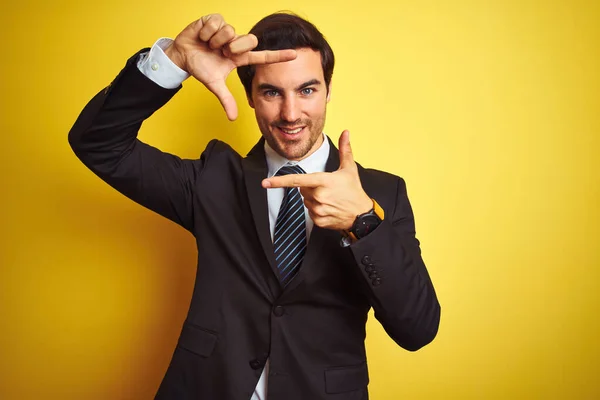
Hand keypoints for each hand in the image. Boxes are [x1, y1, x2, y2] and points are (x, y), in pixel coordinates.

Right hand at [164, 14, 296, 119]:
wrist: (182, 56)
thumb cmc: (200, 67)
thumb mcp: (214, 84)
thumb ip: (226, 99)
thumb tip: (233, 118)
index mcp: (240, 57)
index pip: (262, 56)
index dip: (279, 56)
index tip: (295, 55)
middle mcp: (236, 42)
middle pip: (249, 40)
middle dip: (233, 48)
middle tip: (221, 53)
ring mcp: (226, 30)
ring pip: (230, 31)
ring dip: (215, 41)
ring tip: (208, 45)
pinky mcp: (214, 19)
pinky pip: (216, 23)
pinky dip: (206, 32)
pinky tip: (202, 36)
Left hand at [262, 131, 372, 230]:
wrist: (361, 216)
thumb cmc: (354, 191)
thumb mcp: (349, 169)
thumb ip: (345, 149)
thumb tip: (346, 132)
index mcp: (323, 181)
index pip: (296, 180)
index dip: (279, 181)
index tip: (265, 183)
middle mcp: (318, 196)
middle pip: (302, 189)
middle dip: (311, 187)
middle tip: (328, 189)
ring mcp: (318, 209)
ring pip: (305, 200)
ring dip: (313, 199)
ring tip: (330, 199)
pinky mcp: (318, 220)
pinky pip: (310, 212)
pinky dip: (317, 210)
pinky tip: (329, 208)